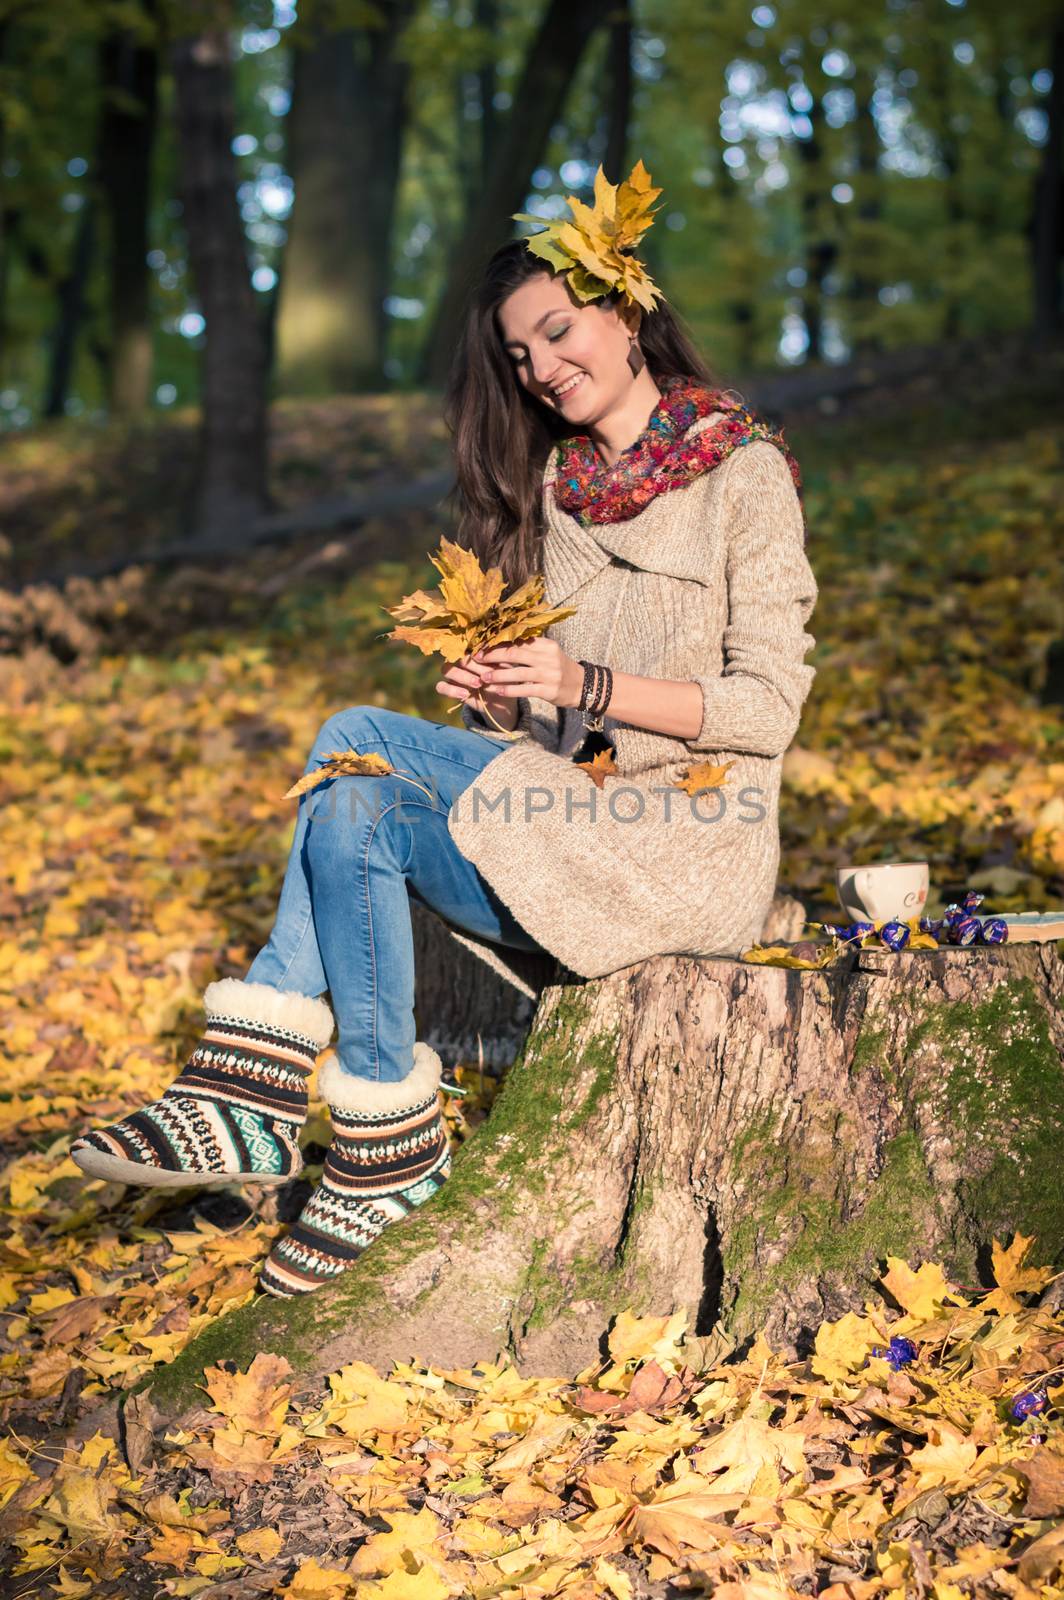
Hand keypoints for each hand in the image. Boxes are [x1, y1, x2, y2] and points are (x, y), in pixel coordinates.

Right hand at [435, 652, 514, 721]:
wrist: (502, 700)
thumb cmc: (504, 679)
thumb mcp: (505, 667)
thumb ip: (497, 656)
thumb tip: (486, 649)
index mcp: (472, 651)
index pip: (469, 647)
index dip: (477, 654)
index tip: (487, 662)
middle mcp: (460, 660)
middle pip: (458, 658)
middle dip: (472, 667)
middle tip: (484, 678)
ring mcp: (453, 674)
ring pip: (446, 669)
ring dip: (461, 676)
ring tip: (477, 685)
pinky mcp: (449, 687)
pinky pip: (440, 686)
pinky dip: (451, 690)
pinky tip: (465, 694)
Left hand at [463, 638, 582, 708]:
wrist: (582, 686)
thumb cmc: (558, 668)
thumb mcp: (547, 653)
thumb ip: (529, 648)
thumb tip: (501, 642)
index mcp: (545, 645)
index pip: (518, 641)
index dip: (498, 643)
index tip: (482, 645)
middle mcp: (547, 657)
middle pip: (515, 653)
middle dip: (493, 655)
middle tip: (477, 658)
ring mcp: (549, 674)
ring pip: (518, 673)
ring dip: (498, 675)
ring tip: (483, 677)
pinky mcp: (549, 690)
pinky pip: (525, 689)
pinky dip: (509, 690)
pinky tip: (497, 691)